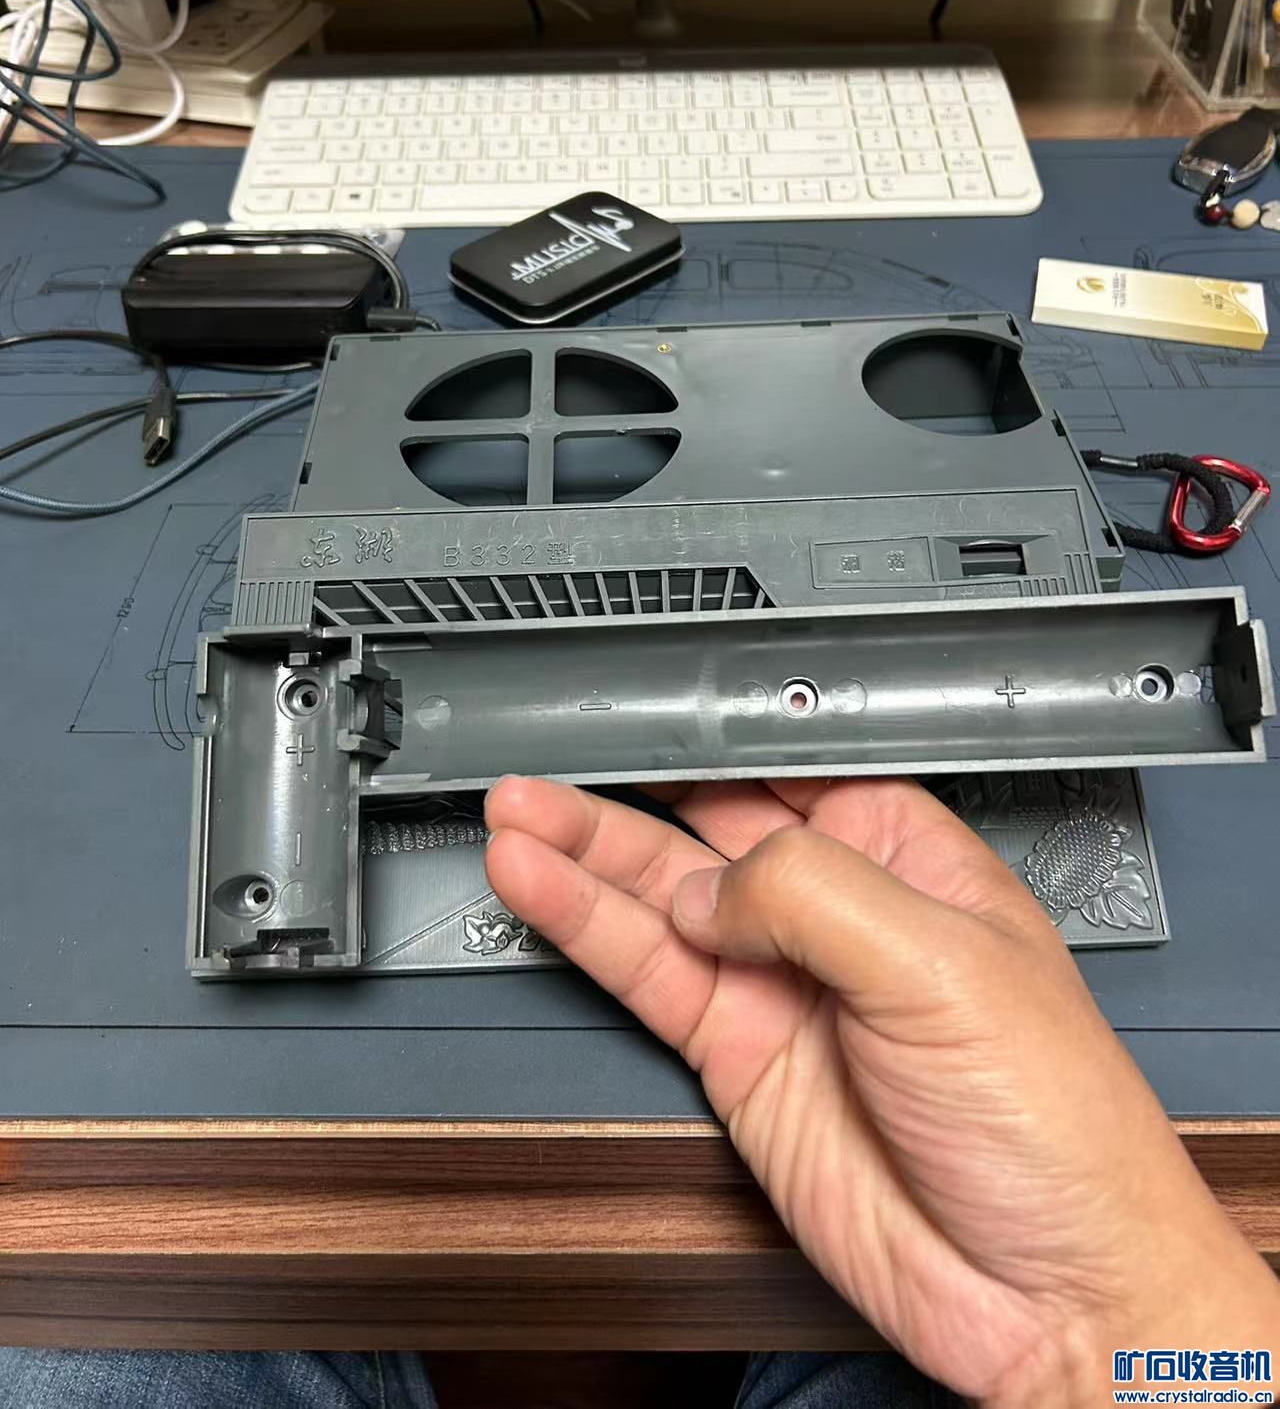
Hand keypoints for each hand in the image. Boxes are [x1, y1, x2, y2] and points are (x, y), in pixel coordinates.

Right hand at [485, 775, 1279, 1404]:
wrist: (1047, 1289)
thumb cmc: (1057, 1123)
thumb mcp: (942, 965)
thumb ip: (812, 895)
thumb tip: (709, 885)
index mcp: (907, 860)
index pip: (785, 776)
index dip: (707, 749)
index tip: (634, 724)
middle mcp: (837, 917)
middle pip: (704, 830)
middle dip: (622, 797)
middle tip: (542, 771)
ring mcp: (780, 987)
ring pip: (659, 900)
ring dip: (581, 858)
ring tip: (513, 817)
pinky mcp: (738, 1058)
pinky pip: (646, 977)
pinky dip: (585, 930)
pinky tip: (540, 889)